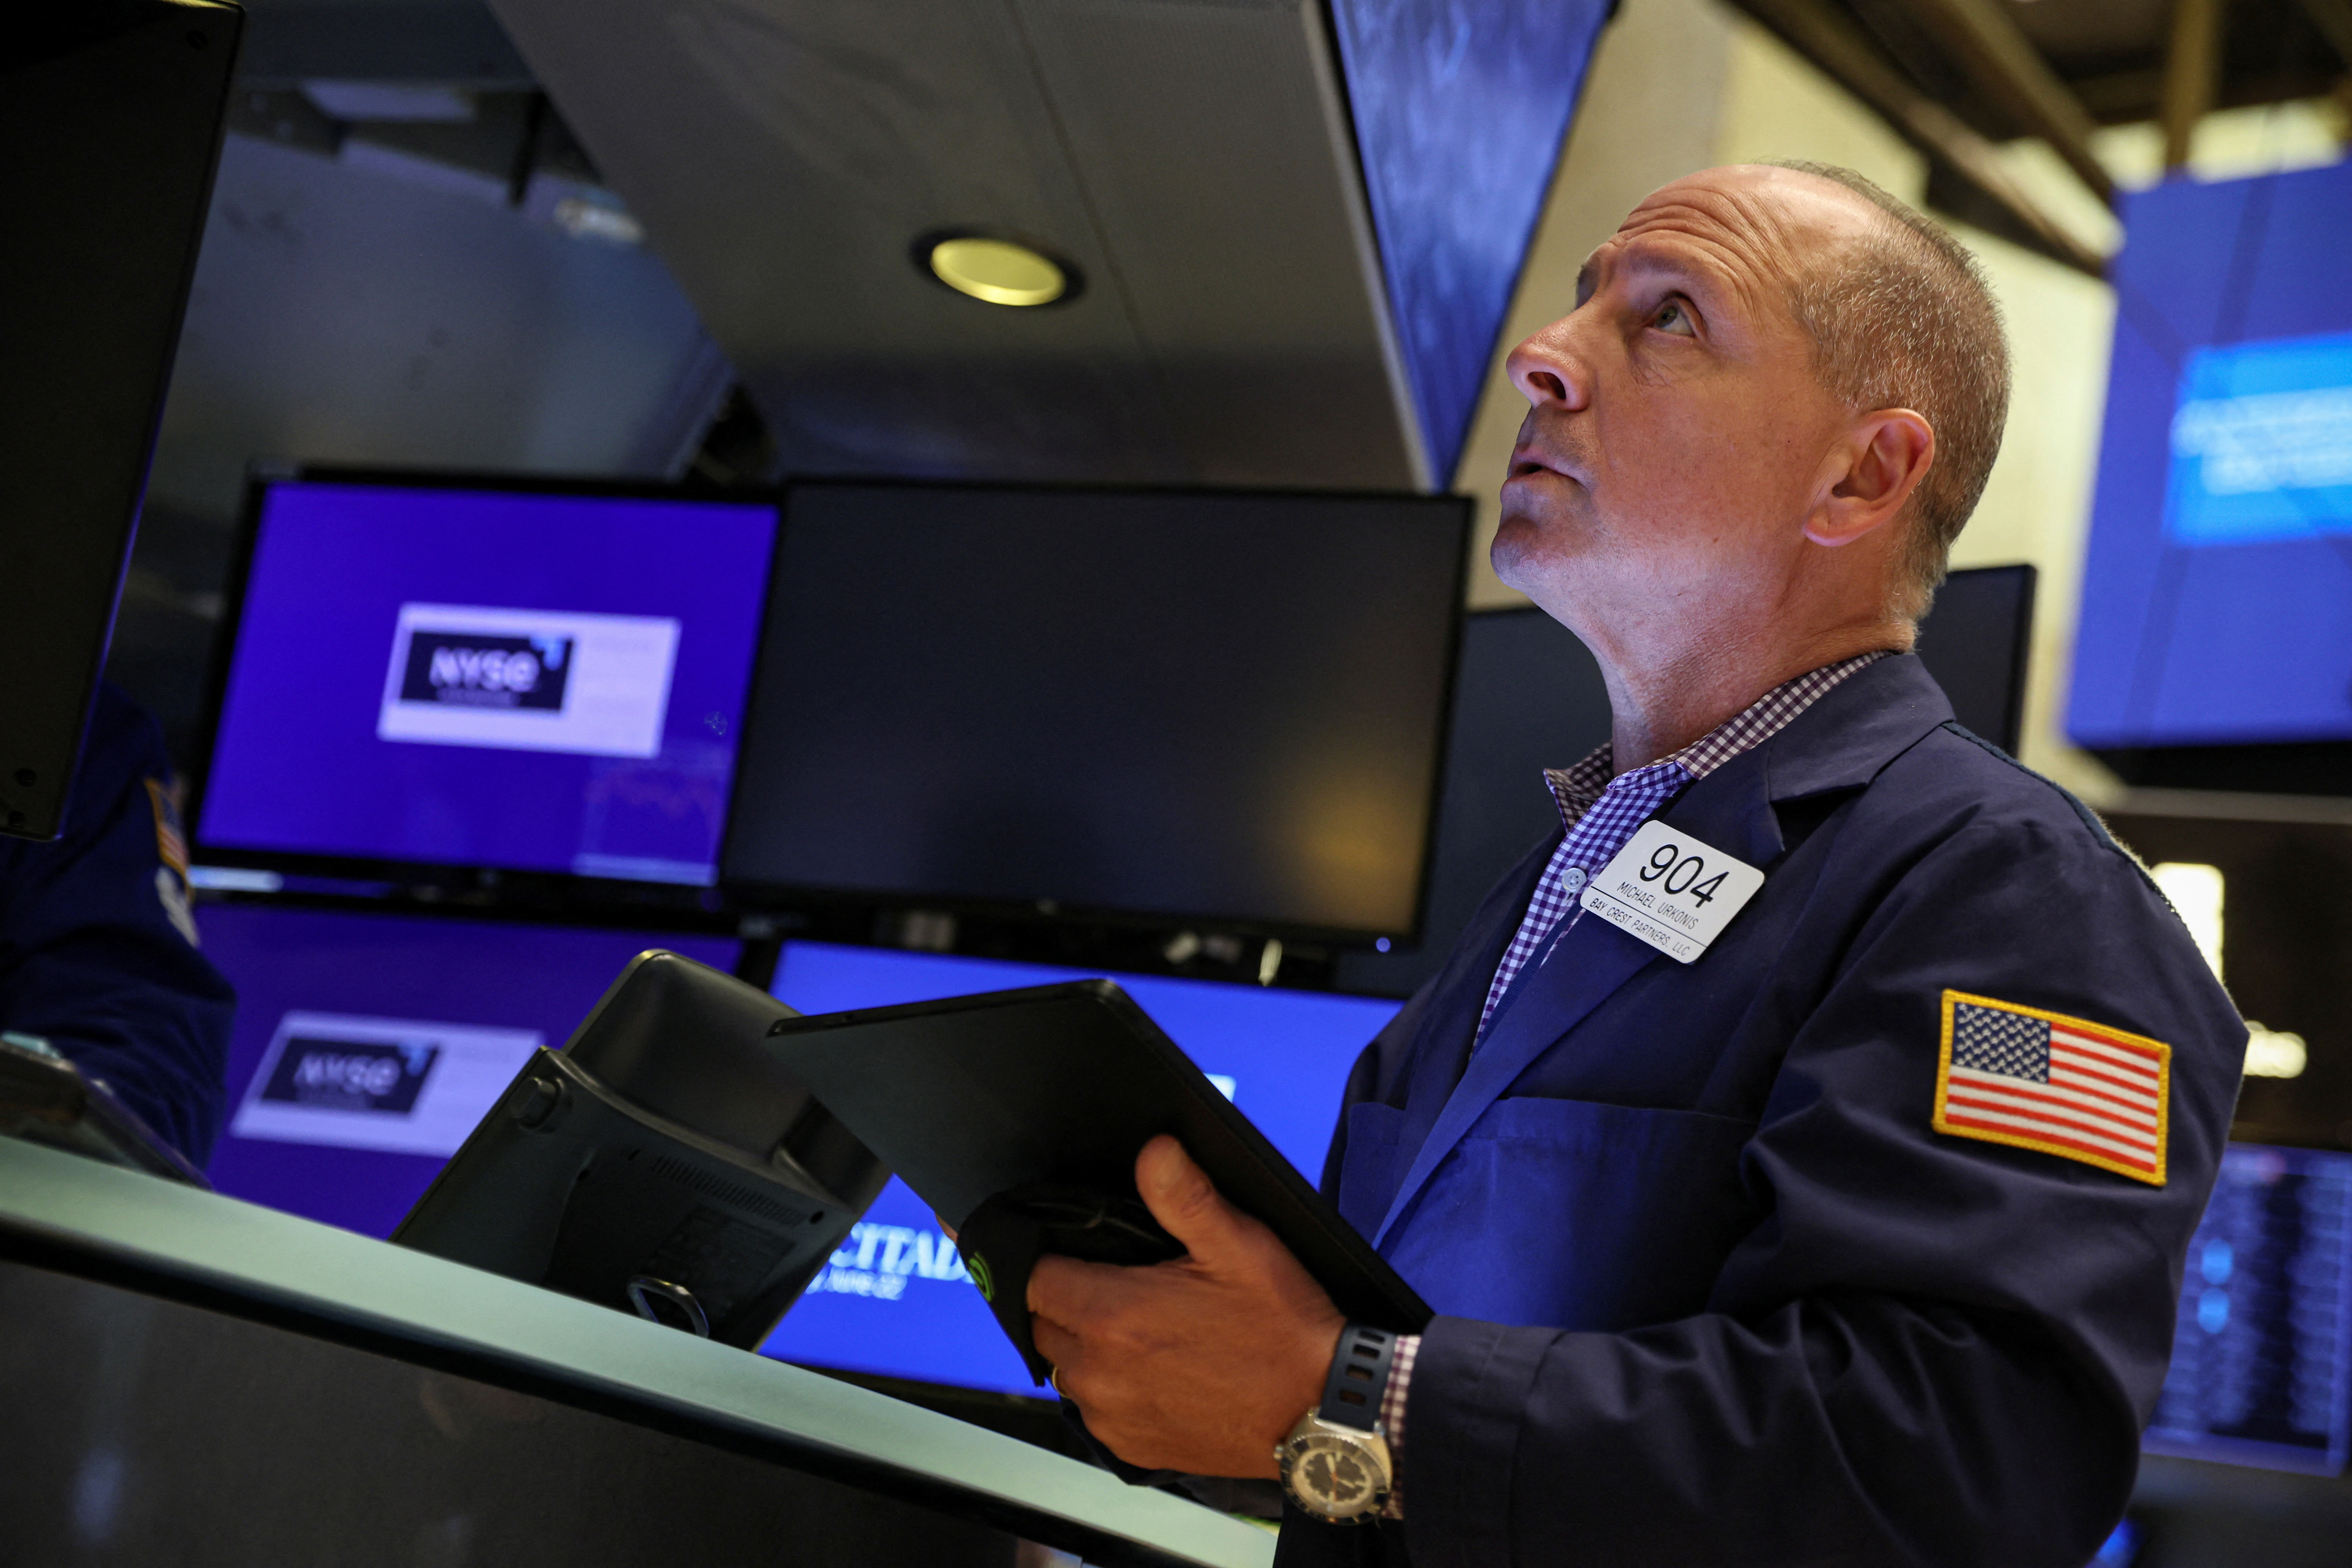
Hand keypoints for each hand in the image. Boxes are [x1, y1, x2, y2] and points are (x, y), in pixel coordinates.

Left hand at [1029, 1134, 1344, 1477]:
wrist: (1320, 1410)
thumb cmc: (1283, 1330)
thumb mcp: (1239, 1246)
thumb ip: (1185, 1196)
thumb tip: (1154, 1152)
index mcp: (1114, 1316)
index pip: (1032, 1278)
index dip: (1049, 1257)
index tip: (1081, 1253)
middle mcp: (1100, 1373)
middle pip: (1043, 1323)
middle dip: (1070, 1299)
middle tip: (1125, 1286)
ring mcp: (1113, 1416)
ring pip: (1066, 1368)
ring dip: (1089, 1346)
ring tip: (1146, 1329)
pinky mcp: (1131, 1447)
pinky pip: (1095, 1410)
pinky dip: (1112, 1388)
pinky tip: (1158, 1371)